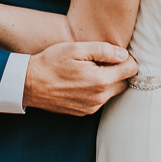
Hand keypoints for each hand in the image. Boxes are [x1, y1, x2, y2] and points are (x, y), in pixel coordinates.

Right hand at [22, 41, 137, 116]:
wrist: (28, 84)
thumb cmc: (51, 63)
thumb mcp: (76, 49)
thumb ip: (104, 51)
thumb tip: (124, 54)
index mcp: (100, 80)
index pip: (131, 70)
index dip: (126, 58)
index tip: (114, 53)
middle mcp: (99, 98)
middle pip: (124, 83)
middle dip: (118, 71)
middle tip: (100, 60)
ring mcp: (91, 107)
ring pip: (111, 92)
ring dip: (106, 81)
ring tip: (88, 70)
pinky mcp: (83, 112)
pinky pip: (99, 100)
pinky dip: (95, 90)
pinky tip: (80, 81)